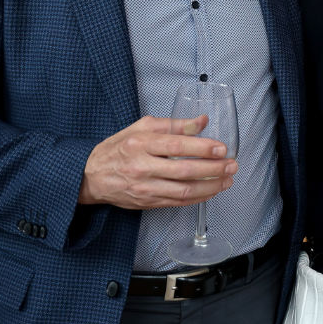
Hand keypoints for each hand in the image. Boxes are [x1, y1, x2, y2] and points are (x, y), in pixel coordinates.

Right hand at [79, 115, 235, 208]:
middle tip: (232, 165)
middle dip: (213, 169)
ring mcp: (145, 188)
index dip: (202, 148)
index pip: (176, 146)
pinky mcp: (148, 202)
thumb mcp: (142, 127)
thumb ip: (174, 124)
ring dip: (211, 187)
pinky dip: (199, 198)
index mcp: (140, 144)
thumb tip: (202, 121)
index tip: (222, 148)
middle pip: (184, 171)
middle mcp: (142, 167)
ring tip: (228, 179)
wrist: (90, 176)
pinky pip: (178, 202)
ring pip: (184, 191)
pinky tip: (212, 190)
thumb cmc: (119, 148)